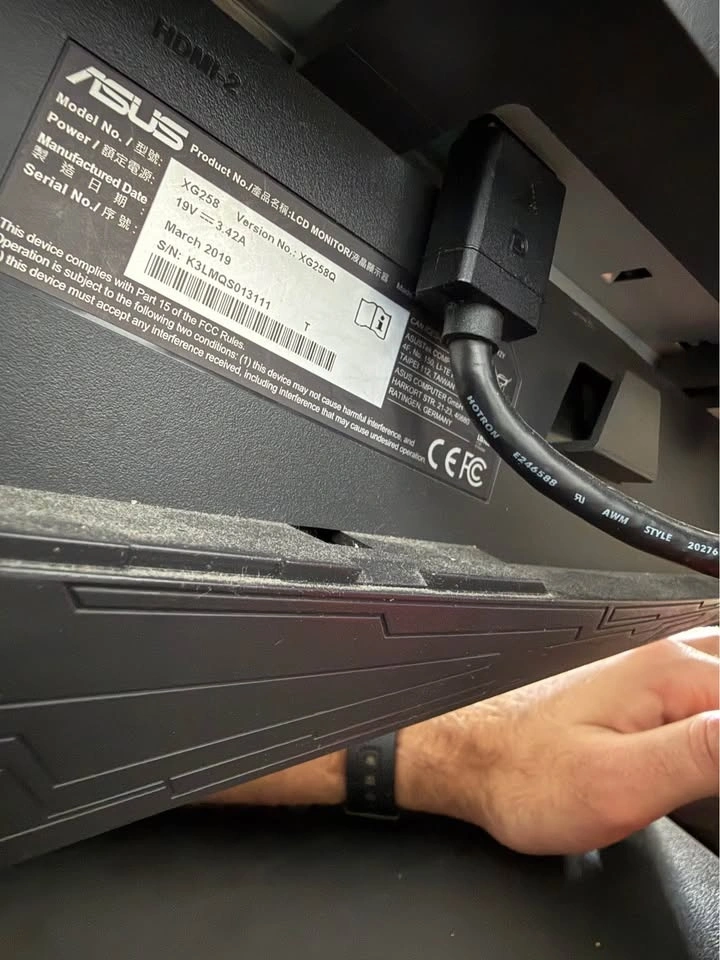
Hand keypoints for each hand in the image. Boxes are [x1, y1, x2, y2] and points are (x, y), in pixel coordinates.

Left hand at [396, 628, 718, 853]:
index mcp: (671, 673)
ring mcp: (649, 669)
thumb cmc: (525, 774)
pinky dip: (712, 705)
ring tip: (701, 772)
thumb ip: (708, 754)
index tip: (710, 780)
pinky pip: (706, 685)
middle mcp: (664, 658)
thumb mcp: (623, 783)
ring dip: (717, 706)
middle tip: (702, 780)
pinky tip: (703, 743)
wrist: (467, 757)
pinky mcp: (637, 689)